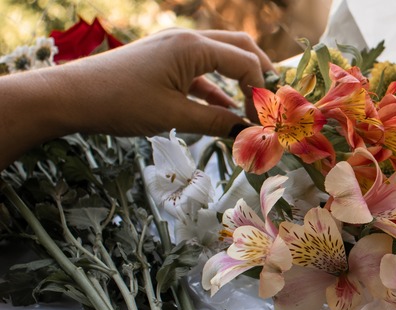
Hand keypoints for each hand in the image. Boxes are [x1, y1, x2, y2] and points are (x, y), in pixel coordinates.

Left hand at [0, 29, 272, 167]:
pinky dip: (218, 88)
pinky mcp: (164, 62)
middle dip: (261, 72)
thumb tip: (248, 133)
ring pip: (222, 57)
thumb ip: (216, 122)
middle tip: (273, 101)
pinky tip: (226, 110)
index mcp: (193, 47)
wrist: (72, 96)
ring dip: (240, 79)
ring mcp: (175, 49)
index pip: (246, 63)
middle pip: (240, 47)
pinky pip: (202, 71)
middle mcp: (188, 40)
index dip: (262, 92)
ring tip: (255, 106)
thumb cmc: (121, 103)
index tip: (266, 120)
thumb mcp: (174, 117)